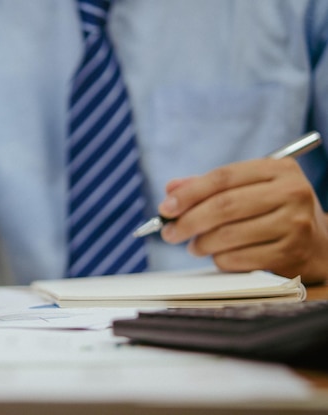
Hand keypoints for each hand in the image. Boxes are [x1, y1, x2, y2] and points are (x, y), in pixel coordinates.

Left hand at [158, 158, 327, 284]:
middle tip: (169, 233)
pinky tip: (219, 257)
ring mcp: (295, 224)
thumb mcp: (249, 189)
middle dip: (188, 222)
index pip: (223, 177)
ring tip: (194, 246)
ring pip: (228, 235)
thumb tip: (171, 189)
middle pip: (224, 206)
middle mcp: (291, 193)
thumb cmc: (273, 212)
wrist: (318, 244)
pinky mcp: (291, 254)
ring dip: (201, 244)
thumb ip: (209, 186)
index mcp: (278, 169)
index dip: (189, 193)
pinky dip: (220, 260)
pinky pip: (239, 259)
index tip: (165, 208)